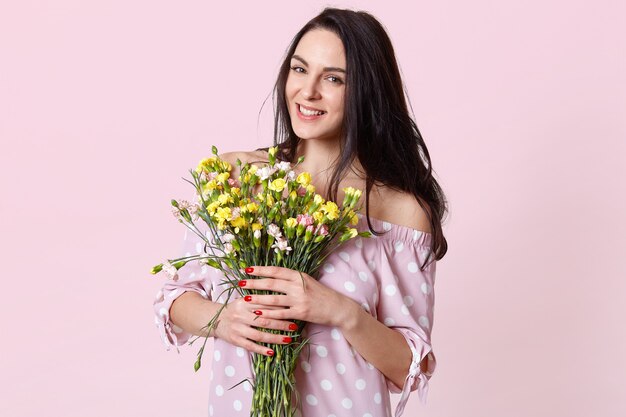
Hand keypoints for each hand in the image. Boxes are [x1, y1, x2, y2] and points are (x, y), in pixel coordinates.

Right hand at [212, 296, 297, 356]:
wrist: (214, 318)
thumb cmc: (235, 309)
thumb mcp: (244, 300)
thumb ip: (259, 299)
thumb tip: (282, 298)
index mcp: (244, 302)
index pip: (265, 304)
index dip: (279, 308)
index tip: (292, 310)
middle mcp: (240, 315)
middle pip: (264, 320)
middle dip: (281, 324)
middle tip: (294, 326)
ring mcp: (237, 328)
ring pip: (259, 334)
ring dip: (275, 338)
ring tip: (288, 339)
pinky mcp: (234, 340)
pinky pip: (250, 346)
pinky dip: (261, 349)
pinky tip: (272, 352)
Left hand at [239, 265, 354, 327]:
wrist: (338, 307)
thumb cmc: (321, 294)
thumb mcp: (308, 281)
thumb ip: (292, 279)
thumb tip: (273, 276)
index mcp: (298, 275)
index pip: (276, 270)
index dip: (261, 270)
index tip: (247, 269)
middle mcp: (298, 285)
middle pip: (271, 283)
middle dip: (254, 282)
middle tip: (240, 282)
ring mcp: (299, 299)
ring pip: (274, 298)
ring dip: (258, 298)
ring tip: (245, 298)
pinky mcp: (301, 312)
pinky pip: (281, 313)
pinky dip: (268, 313)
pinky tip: (258, 314)